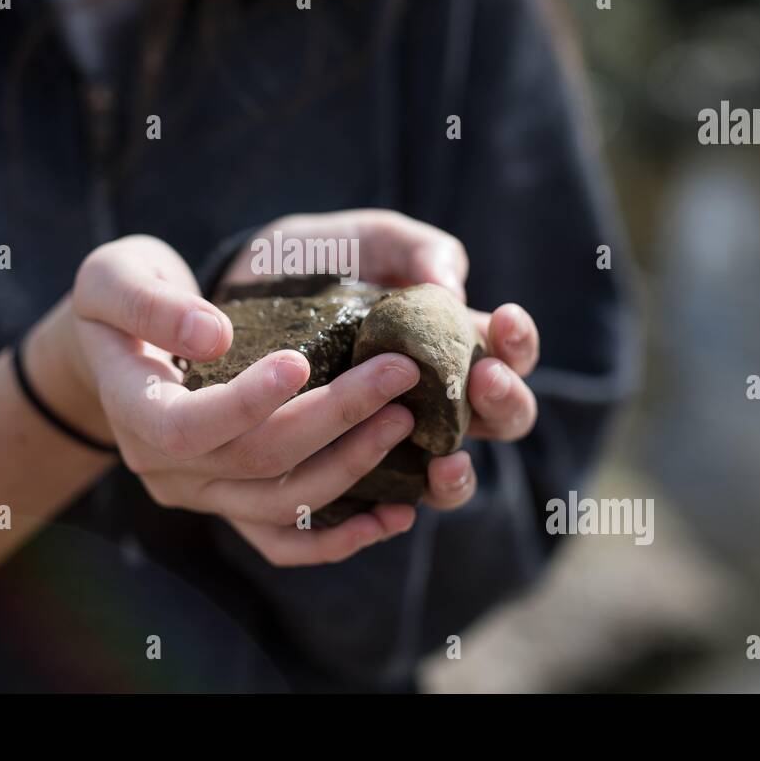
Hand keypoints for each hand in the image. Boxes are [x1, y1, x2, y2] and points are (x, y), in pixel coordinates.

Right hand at [65, 235, 422, 565]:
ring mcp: (201, 493)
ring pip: (281, 503)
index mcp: (134, 409)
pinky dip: (340, 538)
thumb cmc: (119, 299)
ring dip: (352, 467)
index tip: (301, 360)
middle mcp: (166, 468)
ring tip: (405, 420)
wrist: (117, 347)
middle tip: (397, 373)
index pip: (190, 425)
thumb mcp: (113, 277)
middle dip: (335, 417)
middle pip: (256, 460)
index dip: (246, 402)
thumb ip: (151, 304)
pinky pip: (285, 540)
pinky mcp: (231, 504)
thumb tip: (213, 336)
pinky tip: (395, 514)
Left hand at [225, 210, 540, 510]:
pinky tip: (391, 512)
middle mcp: (433, 400)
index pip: (508, 356)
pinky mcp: (333, 473)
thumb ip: (415, 249)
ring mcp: (388, 441)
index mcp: (452, 344)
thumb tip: (452, 288)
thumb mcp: (365, 239)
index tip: (506, 318)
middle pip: (498, 422)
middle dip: (503, 403)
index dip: (518, 345)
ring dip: (456, 477)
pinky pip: (369, 515)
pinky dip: (385, 521)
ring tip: (446, 462)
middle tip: (484, 378)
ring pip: (444, 482)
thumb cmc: (318, 258)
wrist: (241, 286)